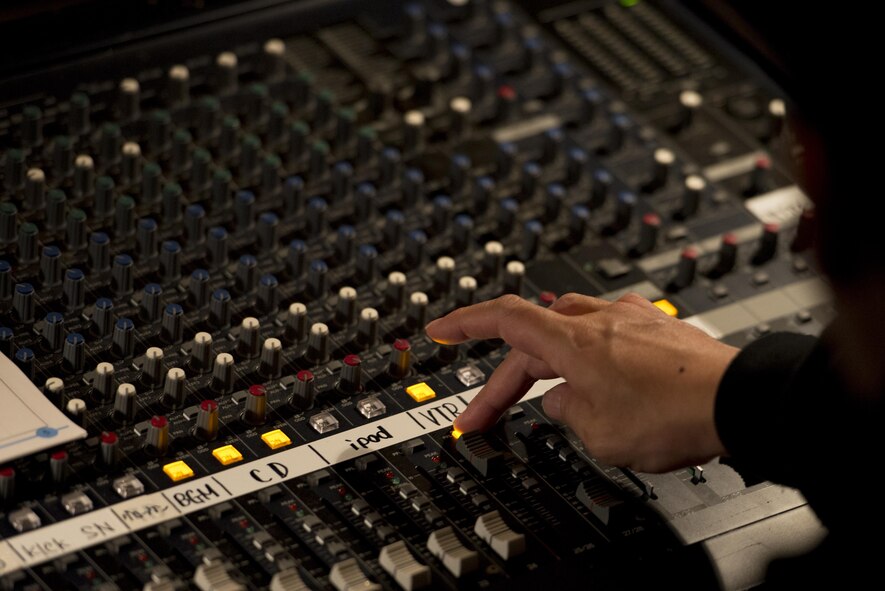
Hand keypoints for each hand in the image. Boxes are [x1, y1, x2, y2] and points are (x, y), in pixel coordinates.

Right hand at [424, 292, 738, 472]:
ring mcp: (629, 321)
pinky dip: (590, 366)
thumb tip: (560, 401)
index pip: (502, 318)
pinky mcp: (656, 330)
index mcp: (572, 340)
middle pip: (531, 341)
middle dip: (502, 384)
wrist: (742, 401)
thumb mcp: (600, 433)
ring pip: (569, 338)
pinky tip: (602, 392)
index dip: (463, 323)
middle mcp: (597, 320)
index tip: (439, 331)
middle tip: (482, 419)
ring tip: (553, 410)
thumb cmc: (676, 414)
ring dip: (549, 373)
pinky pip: (606, 342)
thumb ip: (567, 412)